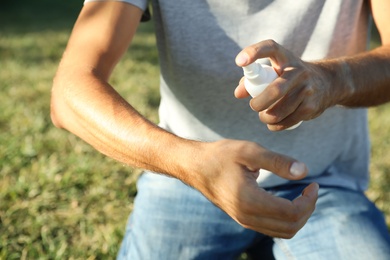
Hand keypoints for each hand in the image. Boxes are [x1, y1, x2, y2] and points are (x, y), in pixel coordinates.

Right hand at [191, 139, 318, 237]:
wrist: (195, 166)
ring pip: (283, 232)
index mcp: (248, 200)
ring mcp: (244, 220)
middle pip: (290, 227)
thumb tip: (304, 171)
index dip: (308, 201)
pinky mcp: (243, 219)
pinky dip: (287, 219)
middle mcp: (246, 216)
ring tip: (303, 195)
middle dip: (307, 209)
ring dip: (299, 216)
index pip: (290, 213)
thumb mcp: (248, 151)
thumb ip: (277, 161)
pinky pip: (273, 228)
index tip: (313, 183)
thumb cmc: (220, 156)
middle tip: (311, 189)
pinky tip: (288, 200)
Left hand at [235, 40, 346, 130]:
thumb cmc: (290, 77)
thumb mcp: (276, 71)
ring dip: (266, 118)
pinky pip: (287, 121)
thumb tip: (238, 93)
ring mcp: (307, 89)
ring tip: (264, 116)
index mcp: (285, 58)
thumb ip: (254, 80)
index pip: (270, 48)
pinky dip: (276, 126)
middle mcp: (298, 71)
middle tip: (254, 106)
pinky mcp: (311, 107)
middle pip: (275, 90)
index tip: (240, 62)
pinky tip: (274, 123)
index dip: (253, 52)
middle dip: (259, 103)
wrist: (328, 83)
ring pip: (279, 111)